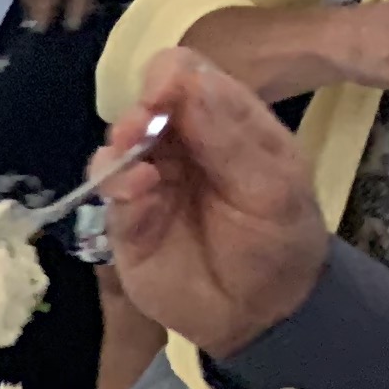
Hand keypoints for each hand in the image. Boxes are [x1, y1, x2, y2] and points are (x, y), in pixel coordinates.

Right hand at [99, 47, 329, 355]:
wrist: (260, 313)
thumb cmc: (278, 240)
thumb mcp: (273, 183)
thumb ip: (231, 134)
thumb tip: (188, 81)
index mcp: (225, 123)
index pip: (190, 78)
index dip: (172, 75)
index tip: (166, 90)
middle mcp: (182, 147)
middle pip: (146, 108)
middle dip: (141, 110)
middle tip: (143, 124)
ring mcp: (151, 185)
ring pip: (118, 149)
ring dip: (120, 146)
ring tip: (132, 156)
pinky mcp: (126, 225)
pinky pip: (110, 197)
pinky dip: (116, 187)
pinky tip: (137, 192)